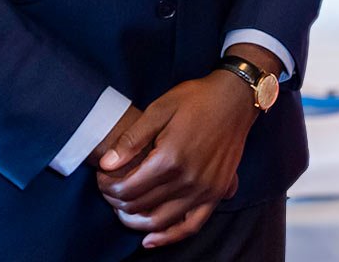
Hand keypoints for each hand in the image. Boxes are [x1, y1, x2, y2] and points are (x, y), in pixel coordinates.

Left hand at [94, 72, 257, 247]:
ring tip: (124, 211)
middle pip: (141, 206)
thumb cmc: (196, 99)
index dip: (108, 187)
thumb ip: (132, 139)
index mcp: (170, 158)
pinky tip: (151, 239)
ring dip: (136, 222)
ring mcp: (204, 189)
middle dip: (118, 203)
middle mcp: (187, 180)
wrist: (236, 99)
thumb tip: (106, 164)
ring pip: (161, 221)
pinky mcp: (217, 192)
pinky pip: (192, 225)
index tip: (102, 178)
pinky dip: (170, 236)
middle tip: (110, 190)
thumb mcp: (159, 109)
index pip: (127, 189)